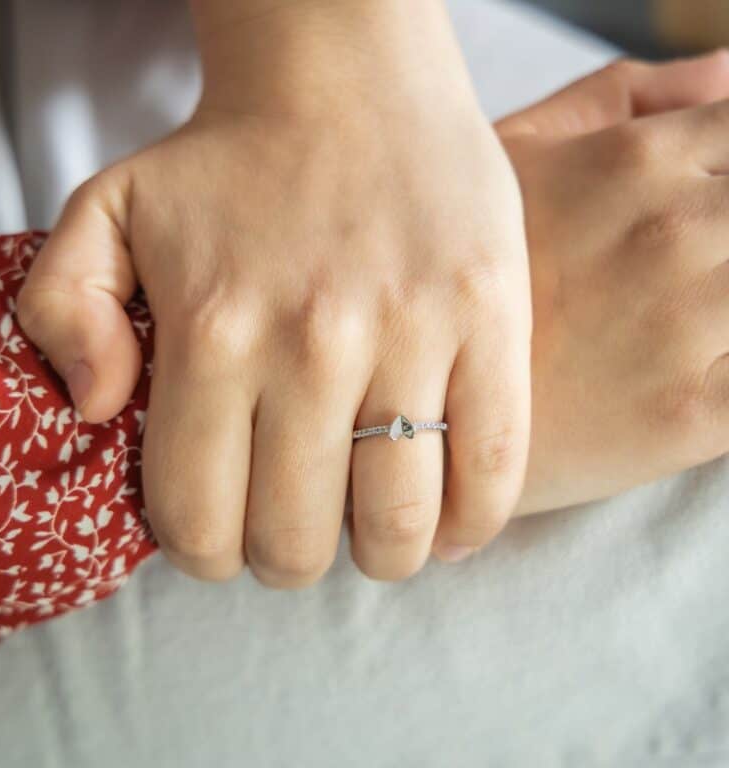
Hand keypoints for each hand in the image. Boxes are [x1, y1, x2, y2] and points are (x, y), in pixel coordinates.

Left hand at [15, 1, 531, 584]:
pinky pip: (491, 469)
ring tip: (374, 531)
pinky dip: (468, 524)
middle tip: (298, 533)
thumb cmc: (233, 162)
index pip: (197, 518)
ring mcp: (409, 335)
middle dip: (288, 561)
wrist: (350, 82)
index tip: (229, 536)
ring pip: (396, 523)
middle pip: (297, 541)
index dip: (207, 554)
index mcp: (212, 334)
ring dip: (380, 556)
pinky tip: (447, 522)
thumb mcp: (107, 211)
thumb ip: (60, 311)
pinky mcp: (489, 320)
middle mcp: (308, 346)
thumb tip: (97, 411)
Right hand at [498, 52, 728, 513]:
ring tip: (686, 318)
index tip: (708, 202)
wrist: (414, 416)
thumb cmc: (455, 288)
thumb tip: (726, 72)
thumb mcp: (510, 162)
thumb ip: (623, 97)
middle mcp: (669, 234)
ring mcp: (687, 325)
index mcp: (633, 161)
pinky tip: (705, 363)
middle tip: (684, 272)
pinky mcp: (696, 414)